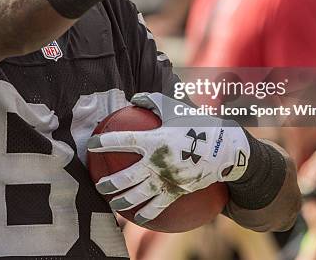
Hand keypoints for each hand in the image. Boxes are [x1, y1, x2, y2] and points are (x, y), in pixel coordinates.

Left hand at [86, 93, 248, 224]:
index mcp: (154, 141)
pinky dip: (146, 215)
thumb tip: (133, 97)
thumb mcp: (174, 108)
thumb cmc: (196, 124)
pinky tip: (138, 219)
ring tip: (111, 202)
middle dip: (108, 183)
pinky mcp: (176, 192)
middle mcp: (156, 163)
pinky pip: (158, 208)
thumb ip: (152, 101)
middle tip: (98, 184)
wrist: (224, 149)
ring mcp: (166, 180)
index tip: (91, 144)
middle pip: (125, 177)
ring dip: (121, 201)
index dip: (104, 142)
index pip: (123, 141)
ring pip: (137, 196)